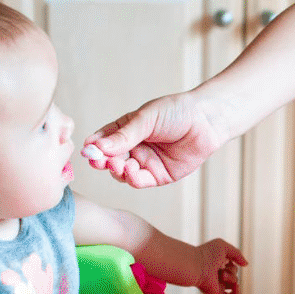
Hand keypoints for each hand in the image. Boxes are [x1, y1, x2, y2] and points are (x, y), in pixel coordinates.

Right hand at [84, 92, 222, 187]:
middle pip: (109, 159)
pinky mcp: (159, 175)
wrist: (206, 121)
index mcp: (126, 130)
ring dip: (116, 170)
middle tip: (98, 161)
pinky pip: (140, 181)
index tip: (87, 150)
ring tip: (118, 164)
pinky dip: (132, 179)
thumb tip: (97, 146)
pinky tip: (131, 171)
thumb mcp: (146, 119)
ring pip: (122, 172)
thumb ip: (124, 135)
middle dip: (102, 161)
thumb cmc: (176, 112)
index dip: (94, 146)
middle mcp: (133, 148)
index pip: (103, 140)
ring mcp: (145, 163)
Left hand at [195, 239, 247, 293]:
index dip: (232, 261)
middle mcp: (217, 275)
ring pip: (234, 284)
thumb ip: (237, 254)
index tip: (223, 258)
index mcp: (217, 264)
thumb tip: (245, 264)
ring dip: (231, 278)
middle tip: (220, 267)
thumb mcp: (224, 247)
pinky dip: (236, 293)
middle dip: (231, 270)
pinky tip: (236, 286)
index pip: (232, 265)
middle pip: (234, 274)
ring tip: (221, 274)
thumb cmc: (207, 253)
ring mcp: (217, 285)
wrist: (196, 265)